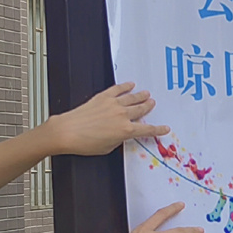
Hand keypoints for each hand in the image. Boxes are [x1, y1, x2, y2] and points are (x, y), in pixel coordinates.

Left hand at [53, 82, 168, 156]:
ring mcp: (113, 104)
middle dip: (148, 107)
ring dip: (141, 96)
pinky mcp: (103, 97)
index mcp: (125, 131)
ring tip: (146, 94)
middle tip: (152, 104)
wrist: (68, 131)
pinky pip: (118, 89)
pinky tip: (130, 85)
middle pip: (140, 110)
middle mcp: (122, 116)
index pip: (147, 130)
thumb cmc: (84, 143)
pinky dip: (125, 86)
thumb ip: (118, 140)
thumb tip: (120, 135)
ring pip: (132, 98)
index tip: (164, 128)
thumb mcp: (107, 148)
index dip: (158, 130)